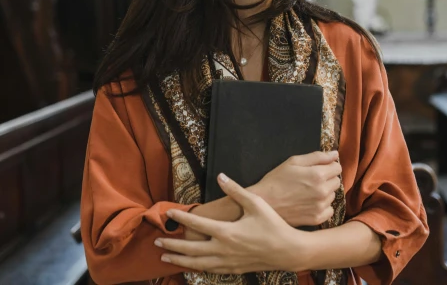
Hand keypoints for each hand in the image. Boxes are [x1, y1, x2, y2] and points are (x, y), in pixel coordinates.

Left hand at [157, 174, 306, 273]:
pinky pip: (209, 270)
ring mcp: (227, 262)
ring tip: (165, 256)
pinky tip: (189, 266)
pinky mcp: (233, 269)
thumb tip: (220, 176)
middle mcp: (223, 249)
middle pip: (190, 248)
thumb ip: (236, 190)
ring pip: (197, 262)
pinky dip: (196, 267)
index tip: (169, 213)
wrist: (288, 251)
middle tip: (157, 240)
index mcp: (227, 232)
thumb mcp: (256, 204)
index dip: (181, 217)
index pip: (197, 224)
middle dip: (172, 244)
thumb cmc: (273, 225)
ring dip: (179, 259)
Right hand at [251, 151, 341, 227]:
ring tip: (308, 192)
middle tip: (311, 180)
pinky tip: (310, 204)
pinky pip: (329, 210)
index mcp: (318, 175)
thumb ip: (316, 157)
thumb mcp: (293, 162)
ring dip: (325, 192)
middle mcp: (323, 191)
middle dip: (327, 179)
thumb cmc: (276, 180)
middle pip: (336, 181)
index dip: (328, 166)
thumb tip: (335, 154)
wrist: (264, 202)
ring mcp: (321, 206)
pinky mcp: (317, 218)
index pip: (337, 168)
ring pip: (332, 195)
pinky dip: (323, 206)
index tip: (318, 169)